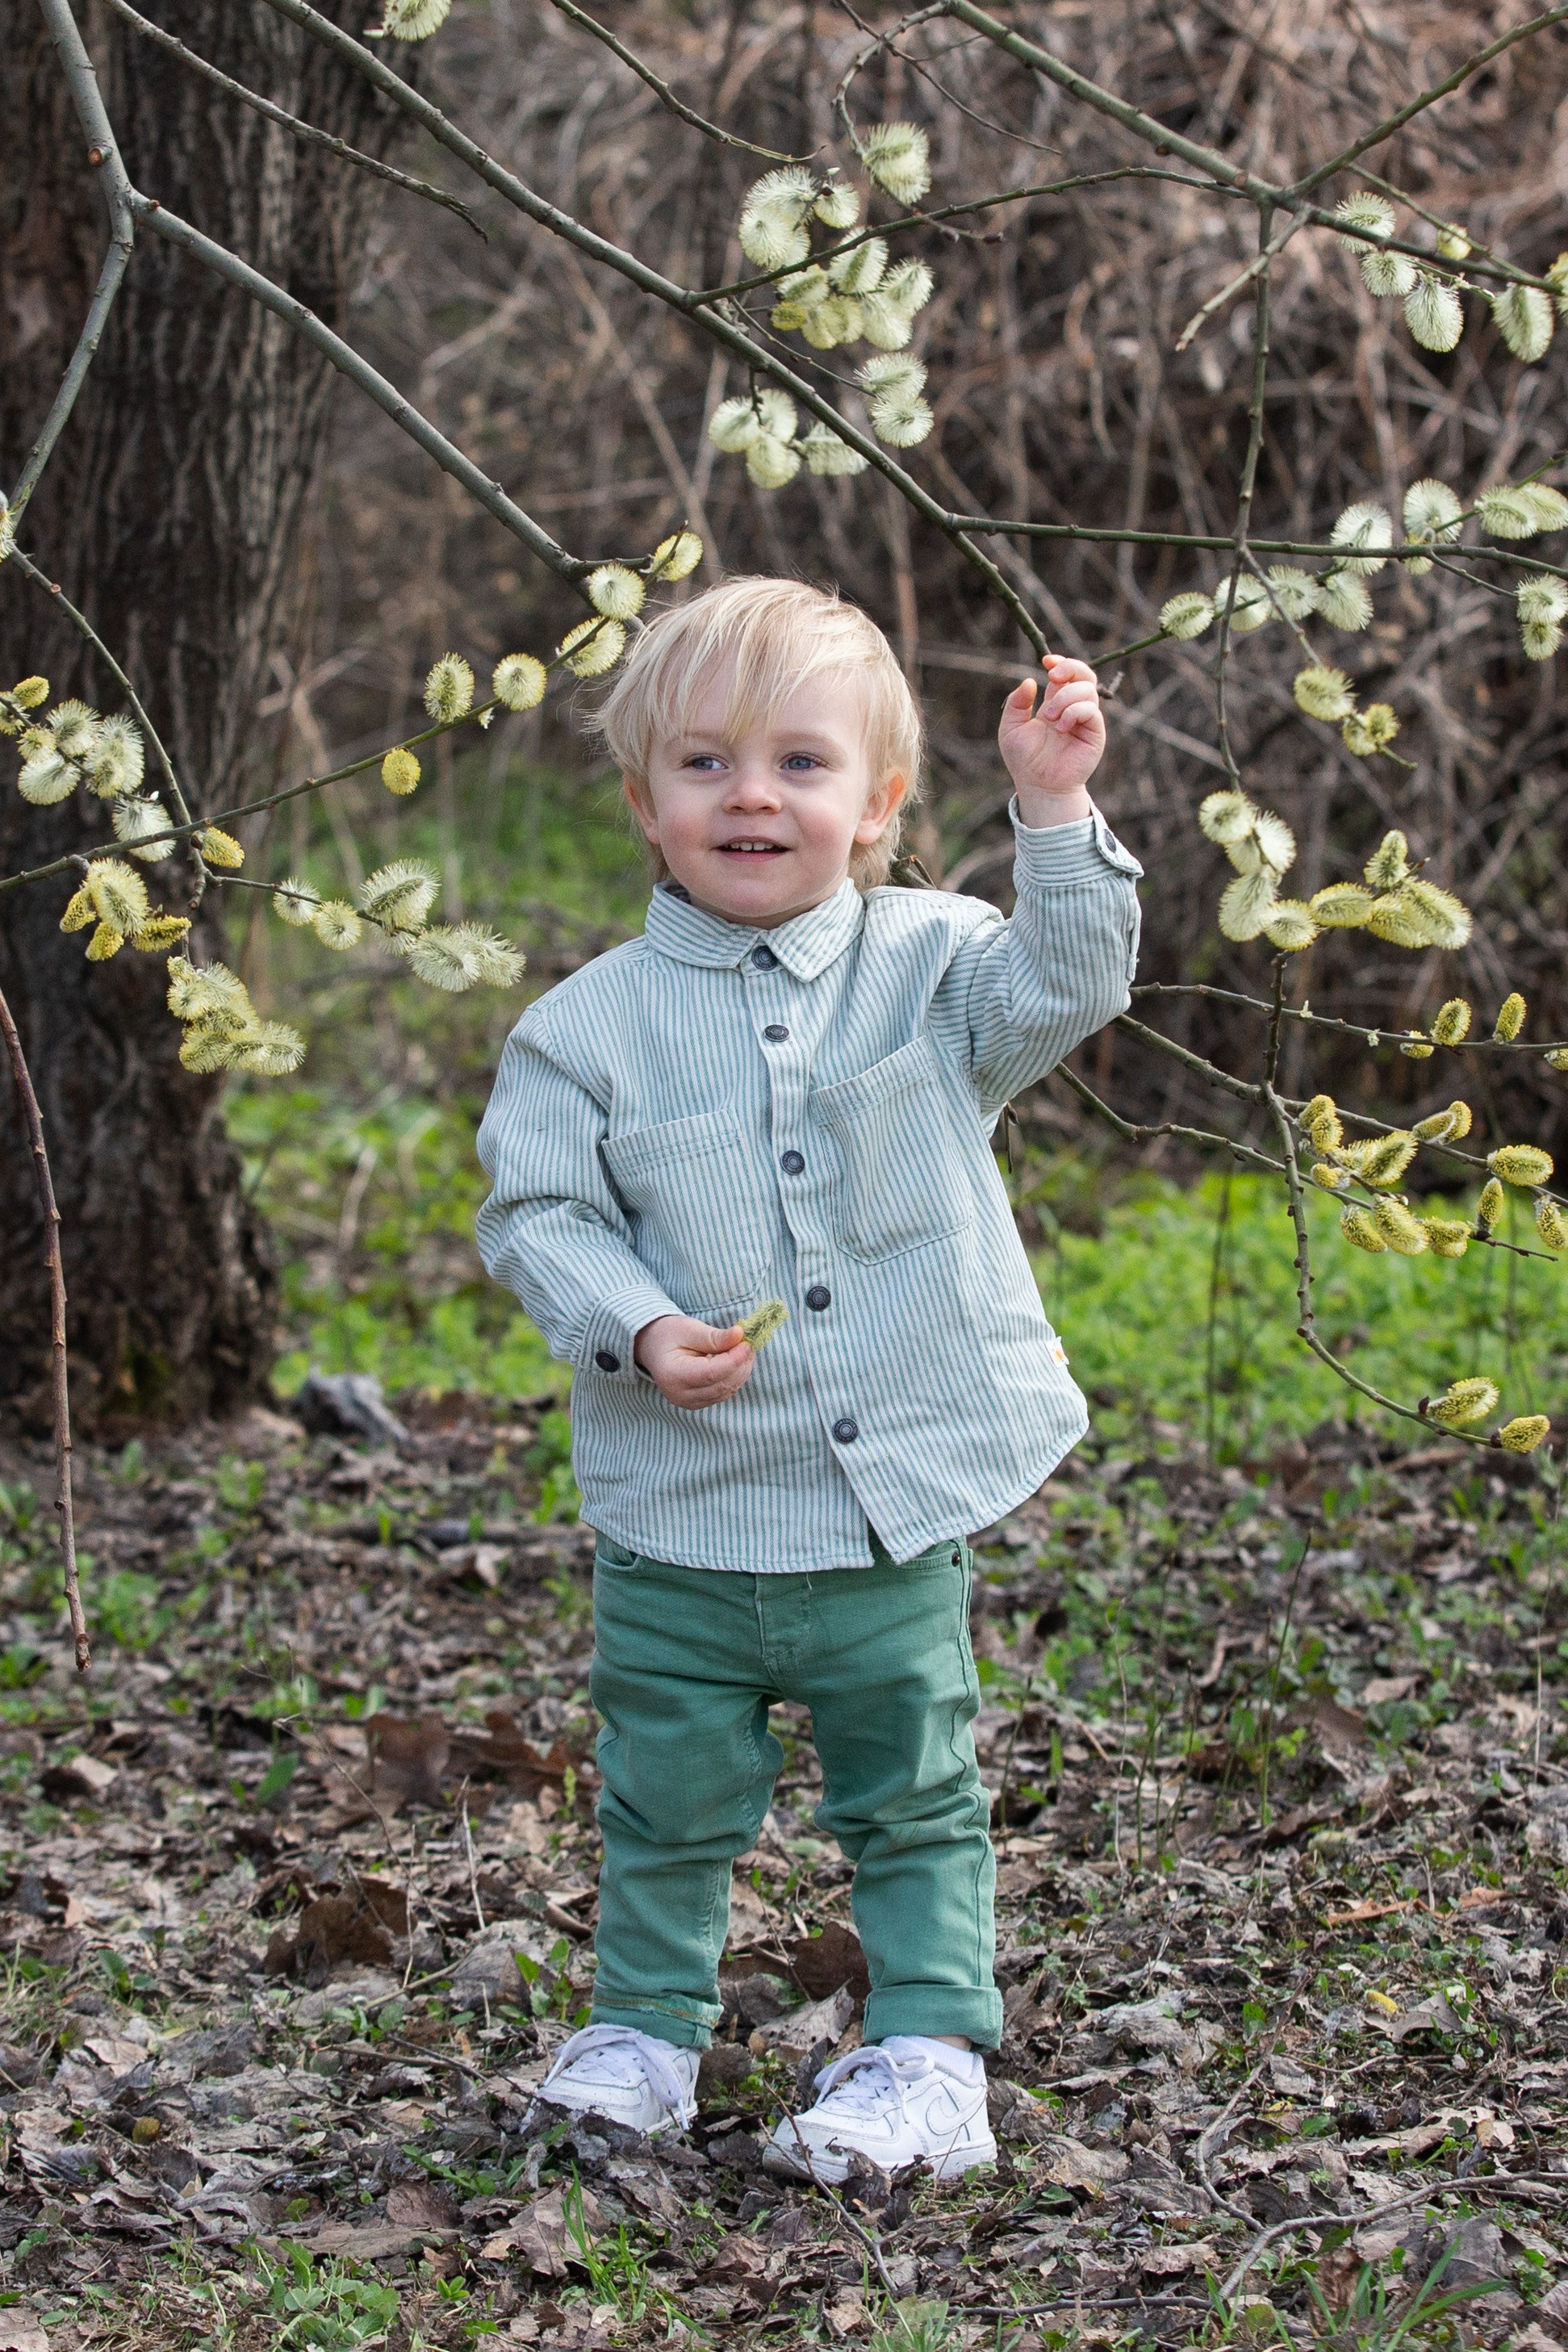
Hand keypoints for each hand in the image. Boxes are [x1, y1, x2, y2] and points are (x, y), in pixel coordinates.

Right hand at [634, 1313, 754, 1407]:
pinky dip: (734, 1378)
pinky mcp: (698, 1403)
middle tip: (748, 1343)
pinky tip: (736, 1362)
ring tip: (743, 1350)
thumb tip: (740, 1335)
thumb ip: (714, 1336)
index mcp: (673, 1376)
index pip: (711, 1373)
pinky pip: (723, 1393)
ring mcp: (689, 1403)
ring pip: (726, 1391)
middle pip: (721, 1385)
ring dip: (740, 1371)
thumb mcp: (689, 1329)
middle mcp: (680, 1395)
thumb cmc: (669, 1335)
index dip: (734, 1359)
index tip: (747, 1343)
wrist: (654, 1348)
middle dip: (740, 1364)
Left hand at [998, 654, 1105, 821]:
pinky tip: (1060, 726)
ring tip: (1049, 717)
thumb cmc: (1024, 760)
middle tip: (1053, 675)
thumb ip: (1017, 703)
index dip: (1060, 662)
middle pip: (1084, 675)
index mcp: (1055, 703)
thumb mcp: (1011, 728)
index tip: (1046, 661)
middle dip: (1070, 668)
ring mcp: (1086, 721)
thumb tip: (1029, 681)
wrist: (1038, 785)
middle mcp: (1074, 708)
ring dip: (1065, 697)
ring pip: (1087, 690)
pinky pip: (1092, 711)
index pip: (1066, 674)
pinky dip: (1074, 712)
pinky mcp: (1095, 734)